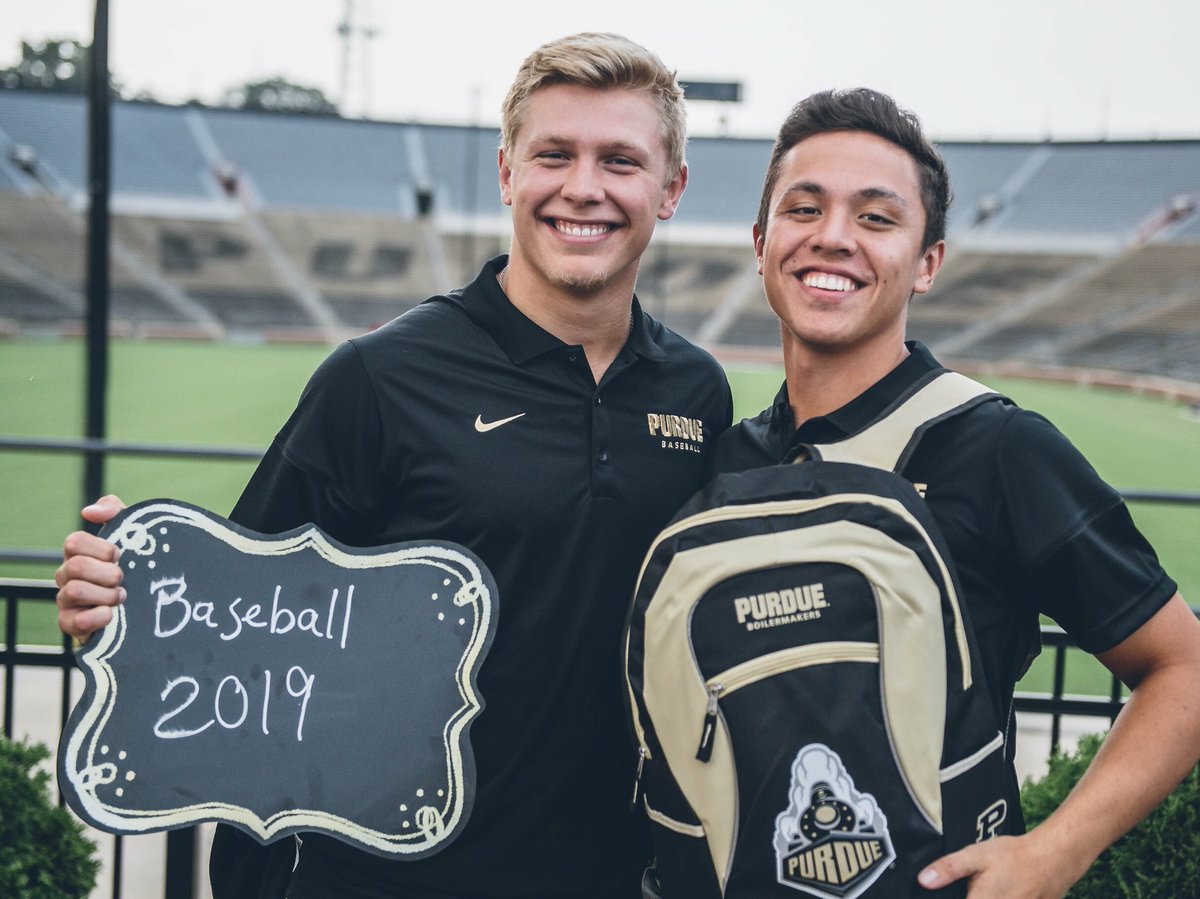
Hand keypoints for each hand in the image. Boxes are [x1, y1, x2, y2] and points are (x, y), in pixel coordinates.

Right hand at [54, 495, 127, 640]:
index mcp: (79, 554)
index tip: (119, 555)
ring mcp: (66, 602)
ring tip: (121, 597)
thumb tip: (88, 512)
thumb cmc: (135, 566)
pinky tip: (111, 615)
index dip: (100, 548)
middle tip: (123, 579)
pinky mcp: (72, 625)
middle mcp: (67, 576)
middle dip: (107, 573)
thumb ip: (113, 512)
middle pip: (74, 566)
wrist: (150, 608)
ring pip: (73, 591)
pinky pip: (72, 622)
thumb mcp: (132, 534)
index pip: (73, 542)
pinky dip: (96, 617)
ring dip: (105, 594)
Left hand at [917, 834, 1081, 897]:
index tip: (951, 891)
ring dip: (982, 896)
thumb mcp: (976, 856)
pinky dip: (996, 897)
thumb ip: (949, 869)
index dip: (946, 898)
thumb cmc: (1014, 856)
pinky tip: (997, 889)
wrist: (1053, 860)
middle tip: (976, 883)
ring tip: (985, 884)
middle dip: (968, 894)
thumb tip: (923, 881)